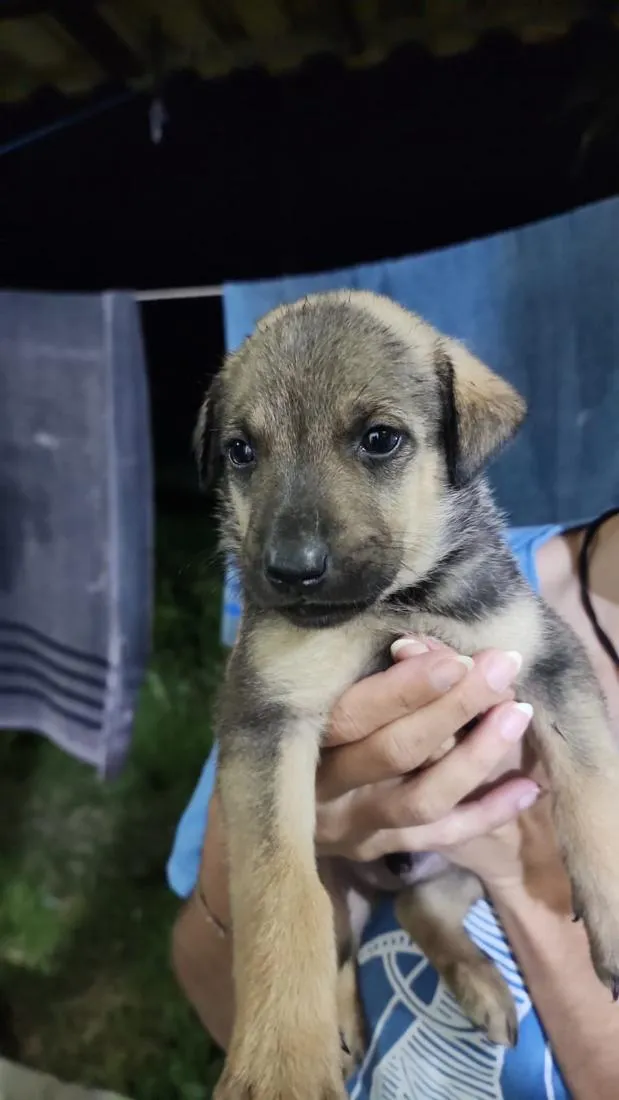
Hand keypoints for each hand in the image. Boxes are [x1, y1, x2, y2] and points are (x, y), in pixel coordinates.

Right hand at [315, 637, 539, 864]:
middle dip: (456, 707)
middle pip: (396, 751)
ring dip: (476, 755)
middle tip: (502, 668)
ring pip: (422, 799)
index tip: (457, 660)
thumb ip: (371, 675)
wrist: (272, 809)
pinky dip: (487, 812)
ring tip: (517, 715)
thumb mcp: (325, 694)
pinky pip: (442, 836)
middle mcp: (324, 788)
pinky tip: (527, 786)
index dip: (407, 688)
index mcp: (302, 738)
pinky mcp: (379, 850)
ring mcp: (353, 825)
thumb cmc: (311, 726)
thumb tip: (423, 647)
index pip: (354, 714)